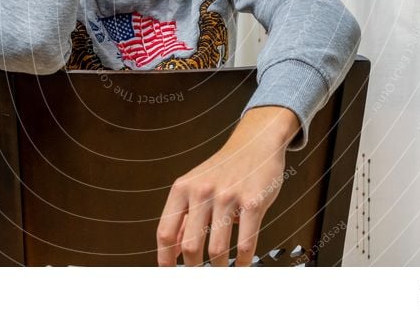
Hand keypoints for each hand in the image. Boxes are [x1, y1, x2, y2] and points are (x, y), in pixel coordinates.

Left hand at [156, 106, 300, 266]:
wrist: (255, 143)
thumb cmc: (224, 169)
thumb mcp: (195, 186)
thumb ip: (182, 217)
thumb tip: (170, 251)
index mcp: (183, 188)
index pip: (165, 232)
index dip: (164, 258)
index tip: (169, 273)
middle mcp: (202, 191)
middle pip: (189, 246)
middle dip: (193, 269)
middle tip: (199, 276)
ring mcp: (228, 196)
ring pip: (217, 249)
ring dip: (218, 267)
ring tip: (220, 269)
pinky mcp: (253, 202)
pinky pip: (245, 243)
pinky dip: (242, 261)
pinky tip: (241, 263)